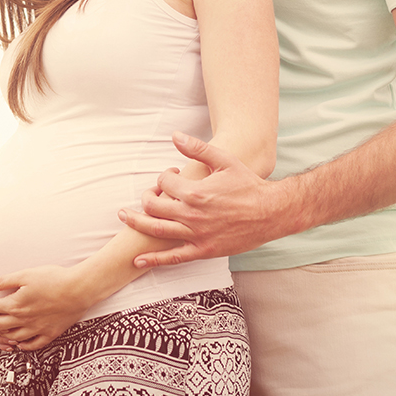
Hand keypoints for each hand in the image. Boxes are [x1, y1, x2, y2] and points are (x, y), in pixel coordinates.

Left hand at [0, 264, 90, 350]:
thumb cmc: (53, 278)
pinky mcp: (49, 334)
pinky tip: (19, 343)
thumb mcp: (26, 275)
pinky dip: (23, 346)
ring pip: (13, 338)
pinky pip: (33, 345)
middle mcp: (23, 321)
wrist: (79, 290)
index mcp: (16, 305)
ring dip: (1, 337)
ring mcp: (37, 329)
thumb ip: (3, 281)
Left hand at [118, 131, 292, 265]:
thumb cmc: (248, 185)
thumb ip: (197, 149)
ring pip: (156, 230)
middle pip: (153, 205)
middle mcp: (192, 214)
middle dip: (146, 196)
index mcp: (195, 192)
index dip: (164, 175)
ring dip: (137, 222)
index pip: (164, 181)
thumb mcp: (224, 161)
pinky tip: (138, 260)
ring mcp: (196, 235)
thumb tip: (174, 135)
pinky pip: (173, 258)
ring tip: (124, 216)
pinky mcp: (203, 251)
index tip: (172, 174)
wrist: (270, 213)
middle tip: (149, 193)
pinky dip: (154, 259)